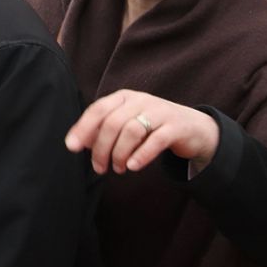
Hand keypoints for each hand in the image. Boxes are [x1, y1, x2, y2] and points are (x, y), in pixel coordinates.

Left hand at [65, 90, 219, 175]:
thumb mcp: (128, 124)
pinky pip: (155, 140)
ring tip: (119, 169)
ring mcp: (160, 112)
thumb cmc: (154, 127)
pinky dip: (141, 155)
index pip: (99, 109)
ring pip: (132, 131)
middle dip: (102, 148)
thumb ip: (106, 130)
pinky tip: (133, 166)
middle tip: (100, 168)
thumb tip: (81, 143)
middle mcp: (142, 100)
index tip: (72, 147)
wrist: (193, 128)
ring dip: (120, 154)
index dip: (83, 128)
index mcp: (126, 97)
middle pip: (113, 123)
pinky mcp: (176, 127)